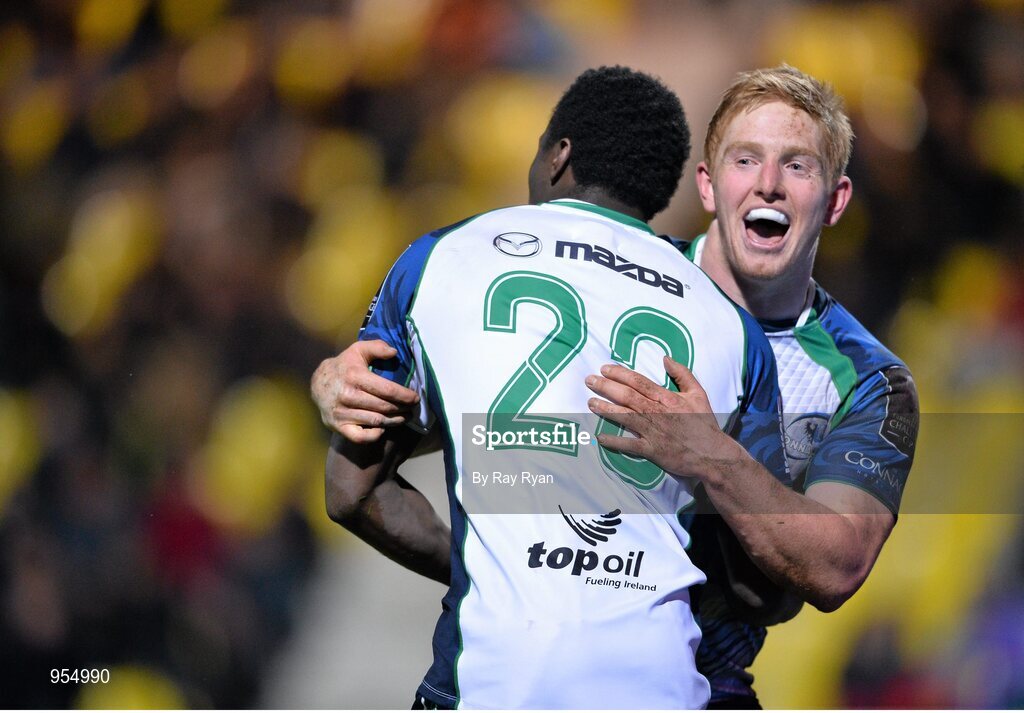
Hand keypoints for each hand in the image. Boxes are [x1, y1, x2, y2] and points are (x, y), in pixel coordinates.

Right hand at [311, 340, 419, 442]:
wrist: (318, 384)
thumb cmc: (344, 366)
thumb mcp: (358, 350)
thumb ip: (376, 347)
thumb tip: (394, 352)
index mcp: (355, 376)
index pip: (387, 390)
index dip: (405, 395)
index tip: (415, 398)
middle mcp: (348, 395)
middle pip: (384, 407)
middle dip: (403, 409)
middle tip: (412, 408)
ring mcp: (342, 413)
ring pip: (376, 421)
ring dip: (394, 421)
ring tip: (404, 417)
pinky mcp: (337, 426)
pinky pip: (360, 437)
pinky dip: (374, 435)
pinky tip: (382, 428)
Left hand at [585, 356, 743, 479]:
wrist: (712, 454)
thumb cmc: (704, 423)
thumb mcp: (698, 393)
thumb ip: (682, 373)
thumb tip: (665, 358)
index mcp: (666, 397)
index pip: (637, 380)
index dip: (619, 373)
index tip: (604, 369)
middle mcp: (656, 412)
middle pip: (626, 395)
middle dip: (605, 386)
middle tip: (589, 380)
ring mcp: (652, 431)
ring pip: (623, 416)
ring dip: (604, 408)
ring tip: (590, 402)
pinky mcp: (651, 450)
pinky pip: (628, 445)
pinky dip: (613, 441)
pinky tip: (599, 437)